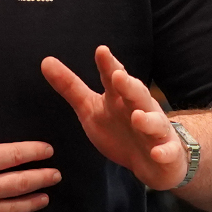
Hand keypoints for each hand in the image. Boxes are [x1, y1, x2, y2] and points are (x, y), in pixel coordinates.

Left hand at [41, 46, 188, 189]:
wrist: (153, 160)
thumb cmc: (119, 129)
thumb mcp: (90, 108)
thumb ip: (70, 87)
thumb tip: (45, 61)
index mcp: (120, 97)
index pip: (113, 78)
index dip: (108, 65)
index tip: (101, 51)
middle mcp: (140, 108)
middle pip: (136, 94)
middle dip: (129, 85)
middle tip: (118, 76)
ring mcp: (155, 130)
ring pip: (154, 122)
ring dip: (147, 119)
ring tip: (137, 117)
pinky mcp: (166, 151)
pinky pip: (166, 151)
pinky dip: (163, 151)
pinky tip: (156, 152)